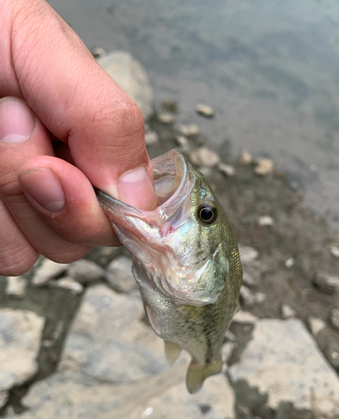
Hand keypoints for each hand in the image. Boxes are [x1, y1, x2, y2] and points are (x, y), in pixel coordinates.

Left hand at [0, 0, 156, 275]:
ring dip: (11, 202)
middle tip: (14, 127)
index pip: (131, 210)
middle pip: (82, 239)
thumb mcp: (45, 48)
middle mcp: (69, 181)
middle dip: (50, 197)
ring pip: (38, 252)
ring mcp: (29, 208)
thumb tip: (133, 194)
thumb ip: (106, 118)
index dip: (101, 206)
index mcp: (98, 145)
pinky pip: (9, 256)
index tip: (55, 167)